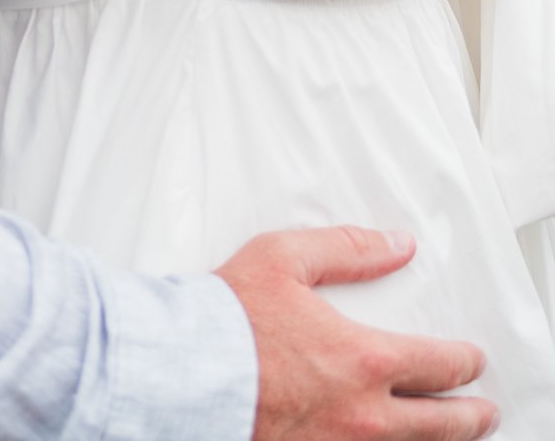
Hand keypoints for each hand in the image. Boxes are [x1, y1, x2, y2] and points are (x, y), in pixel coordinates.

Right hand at [217, 227, 497, 439]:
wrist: (186, 372)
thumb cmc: (229, 318)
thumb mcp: (285, 257)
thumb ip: (347, 249)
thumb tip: (396, 245)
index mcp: (364, 360)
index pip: (439, 365)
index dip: (464, 362)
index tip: (471, 359)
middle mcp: (363, 415)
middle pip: (441, 424)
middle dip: (468, 415)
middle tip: (482, 410)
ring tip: (448, 436)